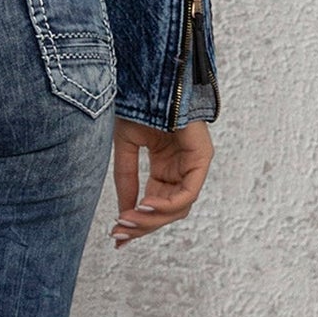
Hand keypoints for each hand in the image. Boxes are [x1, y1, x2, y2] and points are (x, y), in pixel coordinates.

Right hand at [111, 117, 212, 247]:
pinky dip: (167, 204)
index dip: (136, 222)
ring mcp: (193, 164)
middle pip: (167, 211)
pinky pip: (188, 192)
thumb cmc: (137, 106)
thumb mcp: (125, 149)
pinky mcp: (202, 157)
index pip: (155, 204)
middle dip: (142, 225)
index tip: (116, 236)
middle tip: (119, 233)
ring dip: (152, 219)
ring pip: (178, 207)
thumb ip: (126, 181)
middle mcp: (181, 169)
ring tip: (128, 219)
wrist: (149, 80)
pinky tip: (145, 205)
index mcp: (165, 167)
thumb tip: (123, 214)